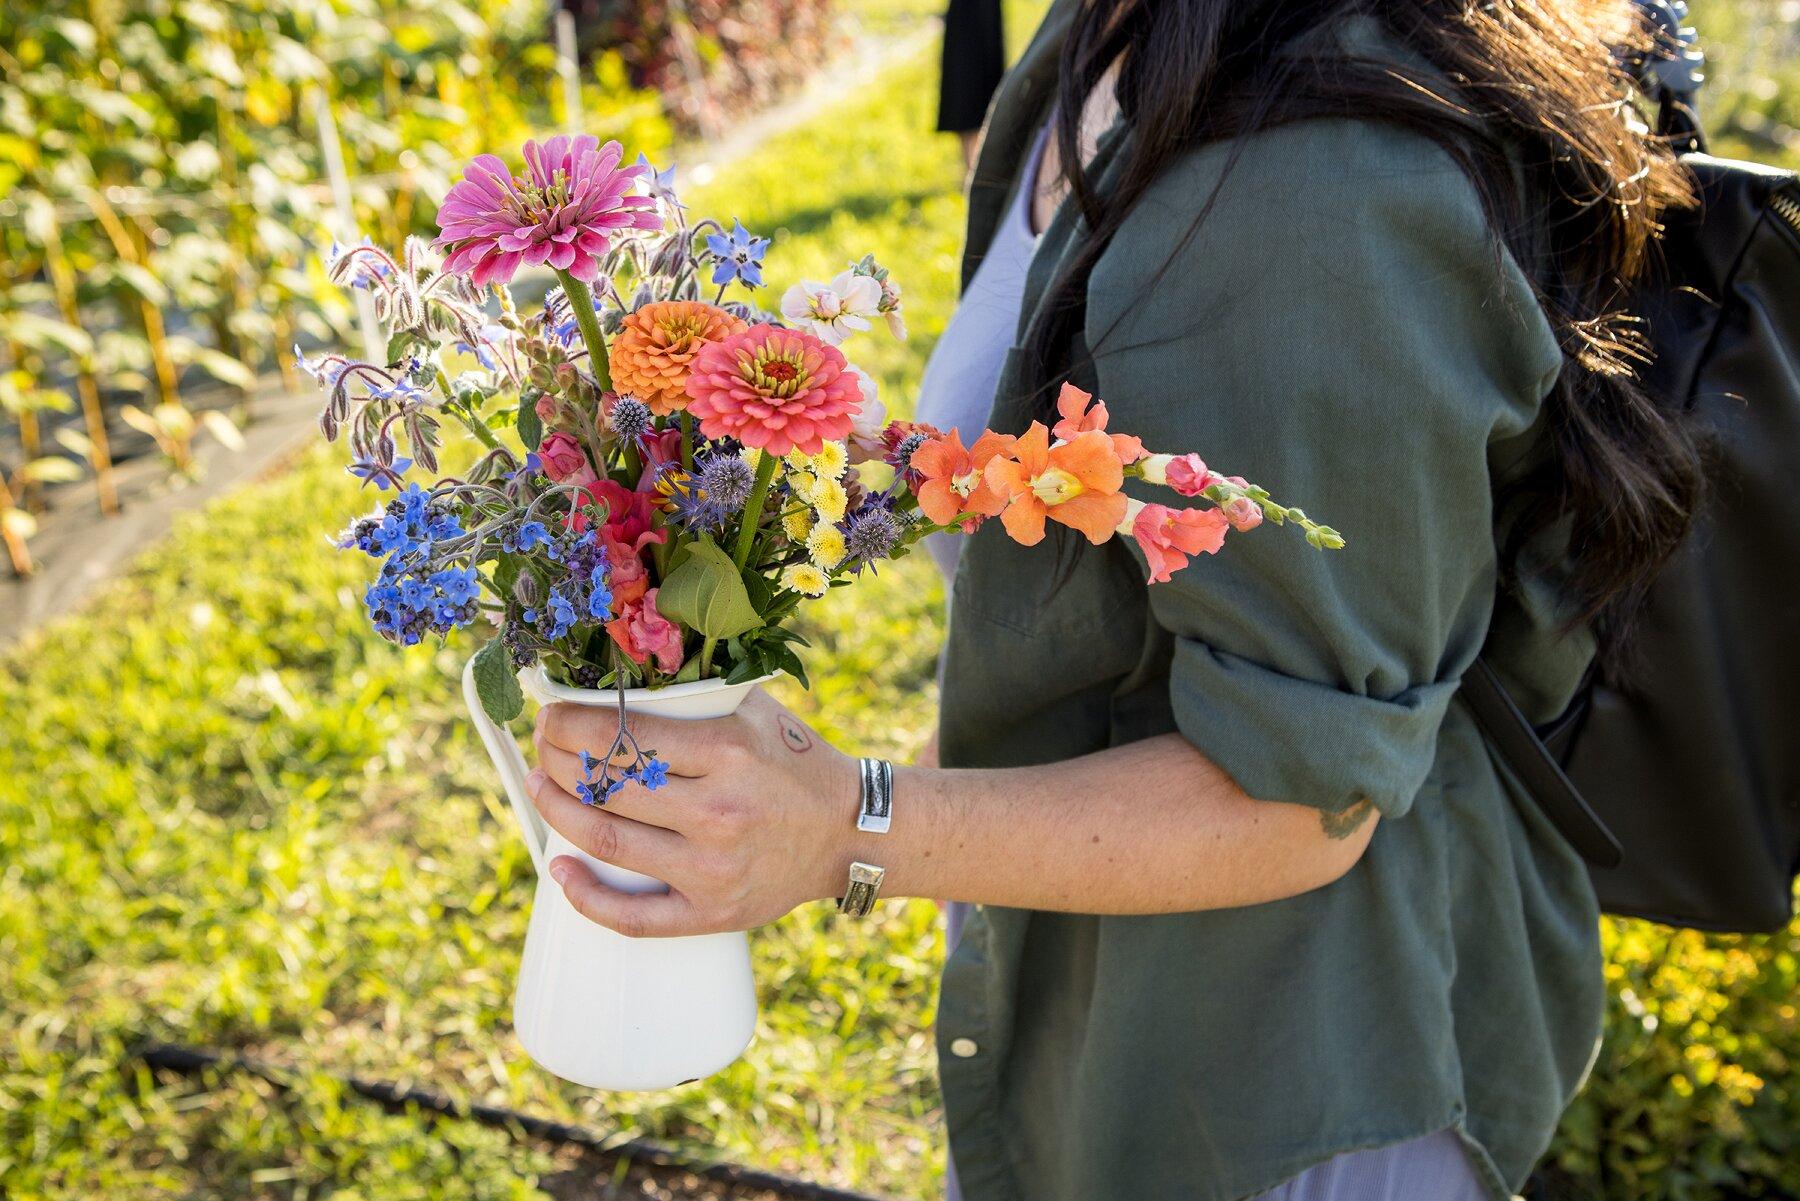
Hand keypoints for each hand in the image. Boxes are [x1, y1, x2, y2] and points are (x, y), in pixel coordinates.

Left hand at [527, 688, 858, 936]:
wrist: (849, 833)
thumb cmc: (795, 765)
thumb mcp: (755, 712)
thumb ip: (695, 695)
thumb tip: (614, 675)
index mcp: (729, 752)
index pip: (623, 735)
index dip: (570, 724)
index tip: (550, 715)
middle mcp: (719, 812)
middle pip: (606, 785)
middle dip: (556, 760)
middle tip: (542, 746)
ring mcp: (713, 869)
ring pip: (606, 840)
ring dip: (558, 811)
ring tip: (541, 787)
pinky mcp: (711, 913)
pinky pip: (632, 917)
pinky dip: (585, 895)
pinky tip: (560, 866)